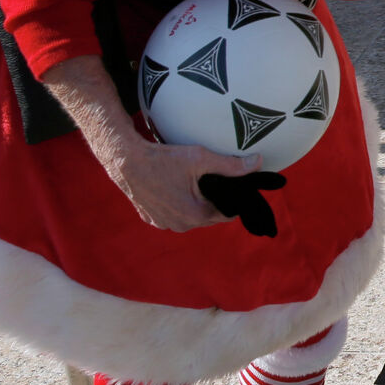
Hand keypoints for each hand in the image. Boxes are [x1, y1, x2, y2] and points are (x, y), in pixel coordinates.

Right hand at [108, 137, 262, 232]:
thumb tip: (258, 162)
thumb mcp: (200, 158)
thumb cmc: (163, 159)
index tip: (232, 185)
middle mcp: (180, 225)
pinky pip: (173, 215)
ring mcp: (164, 224)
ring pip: (191, 217)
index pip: (227, 214)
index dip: (232, 200)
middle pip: (209, 216)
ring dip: (196, 205)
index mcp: (196, 215)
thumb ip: (231, 165)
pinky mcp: (151, 219)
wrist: (125, 161)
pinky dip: (178, 205)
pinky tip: (176, 188)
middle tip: (213, 181)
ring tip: (195, 183)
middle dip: (214, 201)